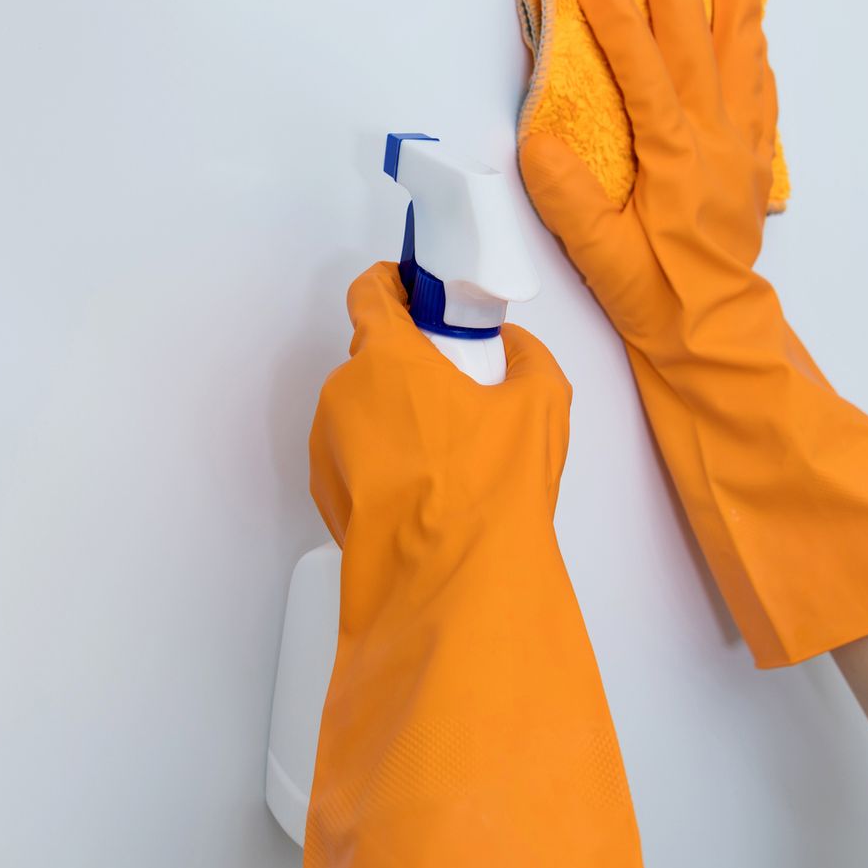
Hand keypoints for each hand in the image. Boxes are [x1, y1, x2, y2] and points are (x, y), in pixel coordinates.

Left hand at [304, 263, 644, 867]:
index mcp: (386, 358)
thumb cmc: (488, 487)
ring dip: (395, 418)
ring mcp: (327, 446)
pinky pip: (354, 458)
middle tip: (456, 387)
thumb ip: (527, 358)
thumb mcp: (541, 405)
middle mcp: (343, 394)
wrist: (448, 583)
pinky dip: (383, 462)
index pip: (370, 293)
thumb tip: (512, 347)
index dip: (392, 284)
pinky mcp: (327, 493)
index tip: (415, 291)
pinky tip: (427, 492)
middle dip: (408, 364)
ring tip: (448, 455)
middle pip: (371, 357)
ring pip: (361, 411)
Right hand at [515, 0, 867, 668]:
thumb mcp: (600, 255)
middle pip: (697, 53)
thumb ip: (569, 197)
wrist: (715, 339)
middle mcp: (713, 146)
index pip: (646, 77)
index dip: (621, 24)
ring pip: (737, 66)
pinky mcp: (746, 168)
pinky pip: (756, 98)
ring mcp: (736, 153)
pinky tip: (753, 37)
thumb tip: (535, 139)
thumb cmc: (654, 298)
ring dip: (733, 11)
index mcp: (675, 162)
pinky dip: (754, 58)